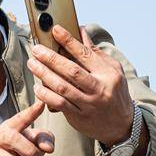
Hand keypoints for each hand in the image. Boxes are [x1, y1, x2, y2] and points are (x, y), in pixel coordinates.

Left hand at [27, 25, 133, 145]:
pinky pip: (59, 104)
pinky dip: (46, 95)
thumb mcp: (112, 70)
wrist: (122, 125)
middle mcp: (99, 89)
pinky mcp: (79, 116)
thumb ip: (95, 52)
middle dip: (51, 59)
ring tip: (32, 64)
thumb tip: (80, 31)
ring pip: (63, 87)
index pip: (86, 54)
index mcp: (108, 74)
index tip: (55, 30)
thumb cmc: (115, 93)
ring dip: (44, 74)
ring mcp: (89, 104)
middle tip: (36, 50)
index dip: (69, 41)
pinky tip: (37, 87)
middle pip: (72, 71)